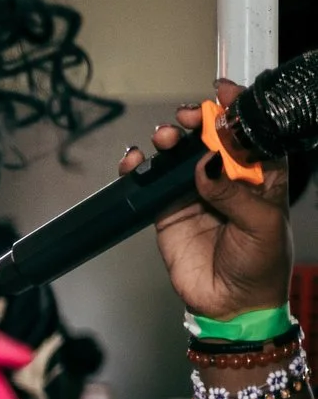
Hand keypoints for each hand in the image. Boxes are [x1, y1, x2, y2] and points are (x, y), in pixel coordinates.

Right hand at [120, 83, 292, 319]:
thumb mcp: (261, 225)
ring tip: (165, 138)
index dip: (239, 111)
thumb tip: (207, 164)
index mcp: (262, 177)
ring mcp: (195, 191)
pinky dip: (138, 166)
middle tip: (190, 117)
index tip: (223, 93)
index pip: (251, 134)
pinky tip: (135, 160)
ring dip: (170, 137)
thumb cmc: (260, 265)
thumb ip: (235, 193)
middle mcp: (228, 178)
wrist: (229, 304)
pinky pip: (149, 181)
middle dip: (199, 119)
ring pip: (179, 153)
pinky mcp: (166, 208)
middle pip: (211, 136)